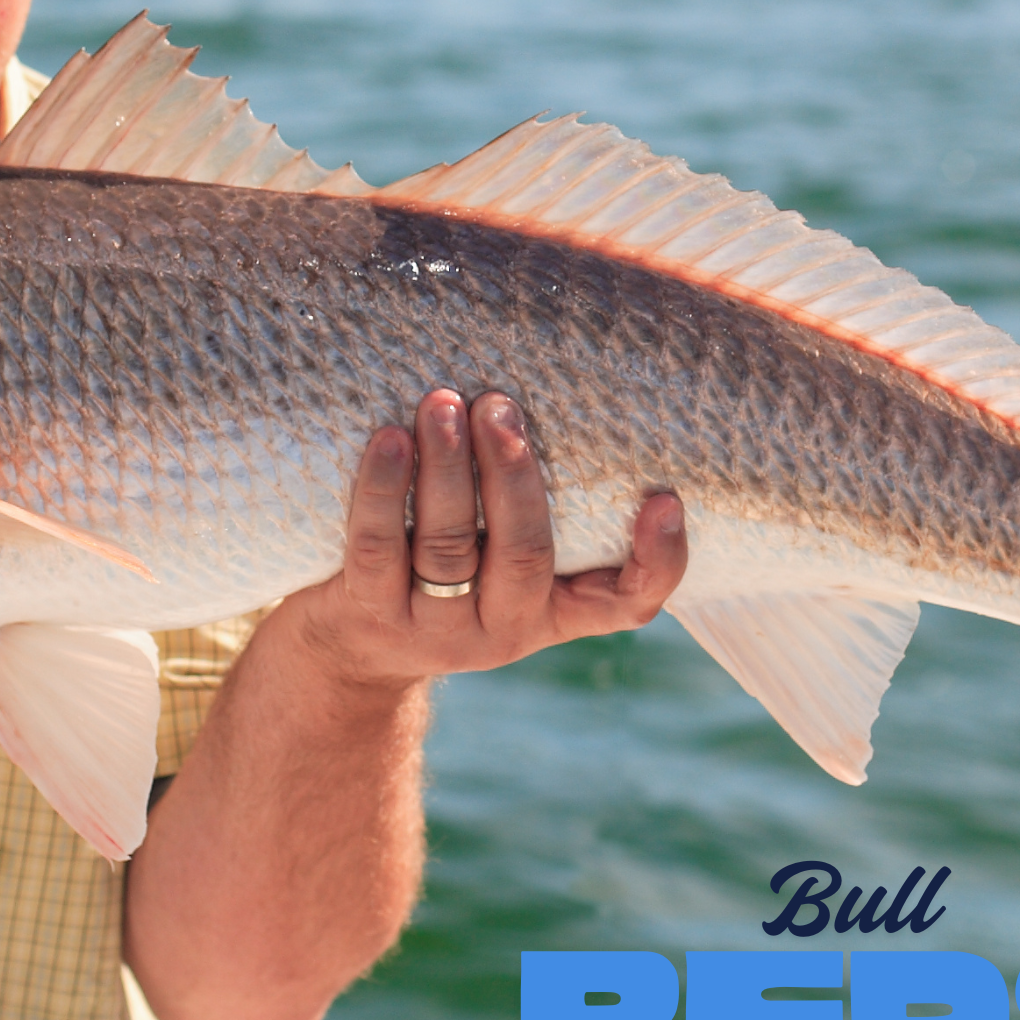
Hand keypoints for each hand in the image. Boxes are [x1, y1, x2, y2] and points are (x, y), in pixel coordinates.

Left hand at [283, 388, 687, 690]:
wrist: (355, 648)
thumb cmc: (450, 568)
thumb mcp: (504, 556)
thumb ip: (540, 500)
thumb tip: (561, 371)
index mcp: (557, 609)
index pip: (629, 601)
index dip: (657, 559)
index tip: (664, 498)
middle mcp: (505, 627)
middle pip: (524, 556)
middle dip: (513, 475)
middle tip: (500, 405)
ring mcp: (436, 629)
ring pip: (448, 548)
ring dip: (447, 466)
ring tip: (442, 403)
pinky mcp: (371, 615)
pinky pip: (377, 549)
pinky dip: (385, 490)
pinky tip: (389, 440)